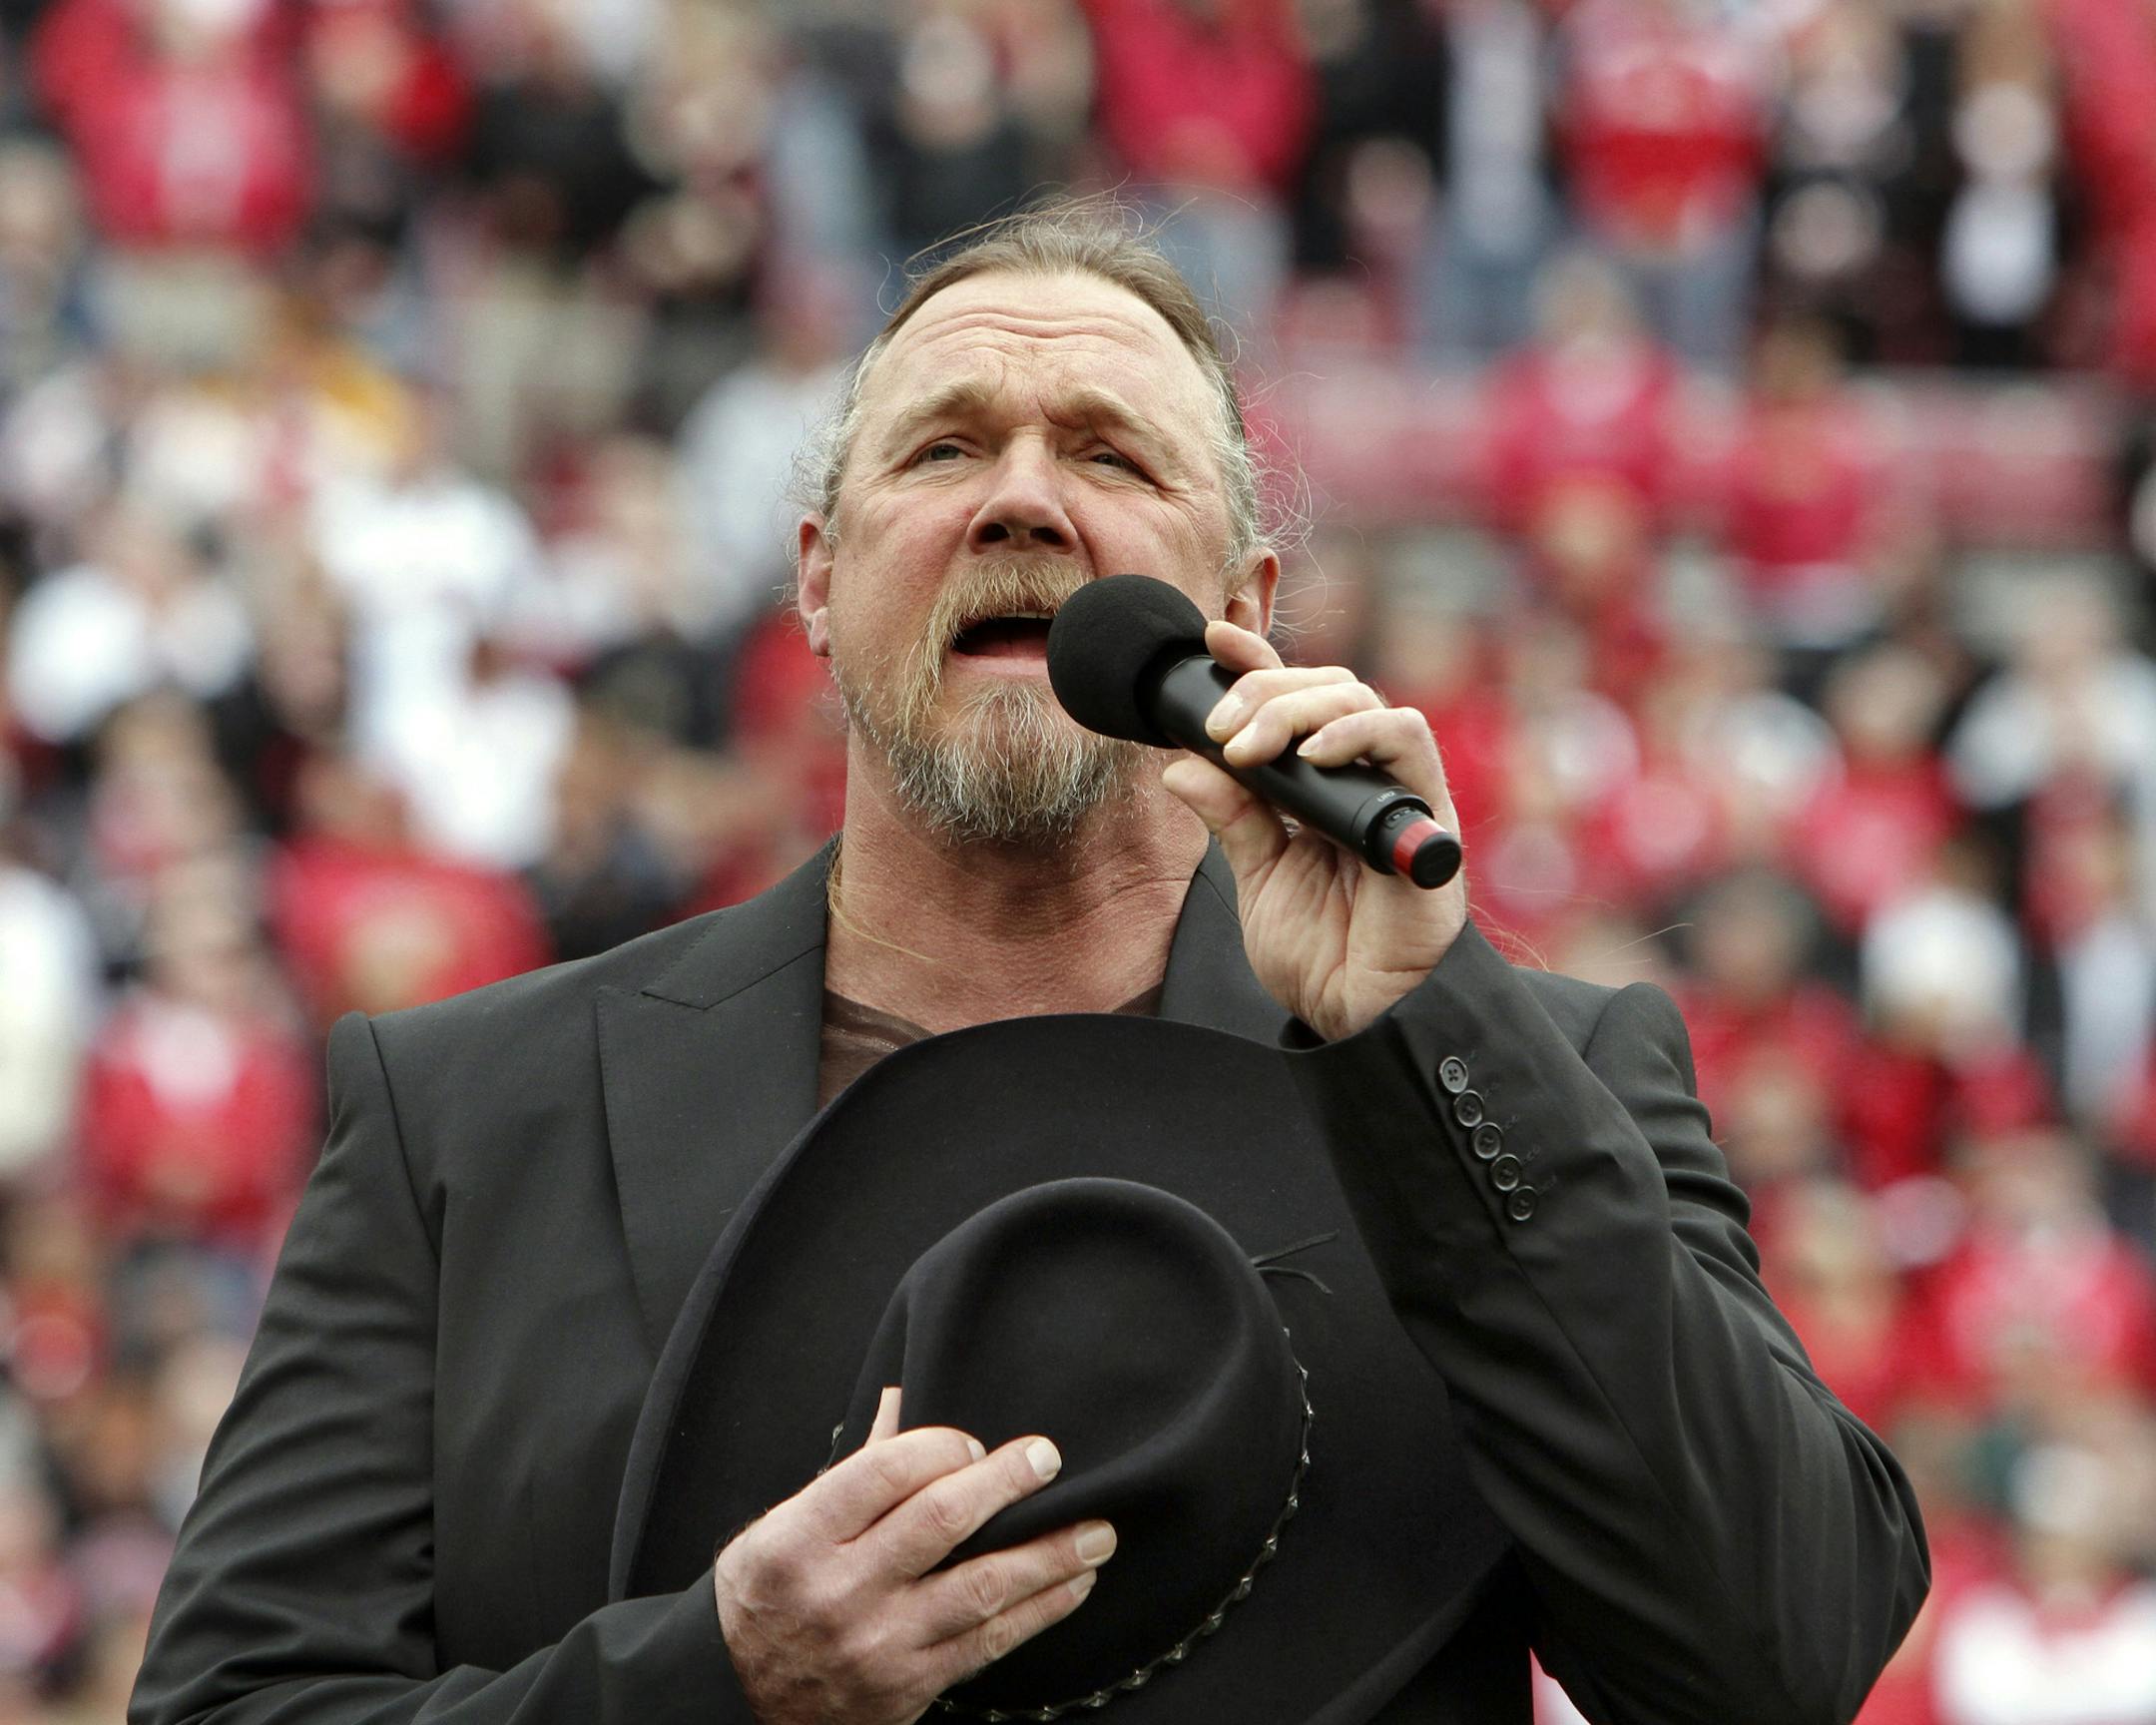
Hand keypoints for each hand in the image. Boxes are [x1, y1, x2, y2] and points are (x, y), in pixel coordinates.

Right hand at [713, 1388, 1115, 1724]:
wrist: (738, 1698)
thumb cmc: (767, 1596)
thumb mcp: (785, 1525)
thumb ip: (853, 1469)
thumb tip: (903, 1398)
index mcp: (801, 1537)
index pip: (884, 1471)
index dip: (942, 1446)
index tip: (976, 1443)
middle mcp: (840, 1590)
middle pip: (941, 1520)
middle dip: (1007, 1483)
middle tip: (1050, 1459)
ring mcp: (878, 1643)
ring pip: (981, 1587)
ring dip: (1050, 1555)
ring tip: (1097, 1531)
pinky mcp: (908, 1687)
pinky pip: (989, 1642)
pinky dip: (1041, 1610)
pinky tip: (1074, 1584)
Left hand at [1160, 620, 1467, 1041]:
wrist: (1361, 1015)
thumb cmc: (1322, 953)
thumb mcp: (1258, 877)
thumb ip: (1231, 817)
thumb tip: (1180, 764)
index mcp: (1318, 785)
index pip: (1291, 700)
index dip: (1256, 662)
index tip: (1212, 637)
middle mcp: (1359, 776)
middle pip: (1322, 686)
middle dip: (1261, 693)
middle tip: (1218, 733)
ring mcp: (1394, 789)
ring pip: (1359, 697)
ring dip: (1296, 709)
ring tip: (1249, 750)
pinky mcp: (1427, 812)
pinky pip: (1405, 741)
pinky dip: (1357, 732)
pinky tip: (1313, 755)